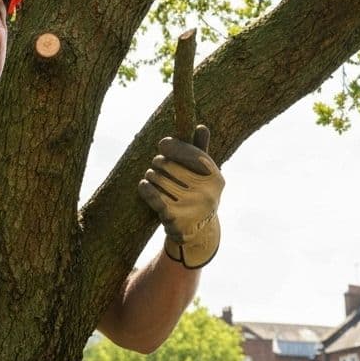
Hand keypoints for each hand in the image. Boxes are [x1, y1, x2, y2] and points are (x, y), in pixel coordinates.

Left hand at [137, 125, 223, 268]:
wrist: (198, 233)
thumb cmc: (198, 194)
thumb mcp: (204, 175)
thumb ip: (201, 151)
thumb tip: (202, 126)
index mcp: (215, 178)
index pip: (191, 153)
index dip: (174, 146)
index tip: (162, 143)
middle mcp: (206, 193)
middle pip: (171, 166)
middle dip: (159, 162)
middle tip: (156, 164)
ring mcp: (191, 207)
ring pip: (159, 180)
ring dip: (152, 176)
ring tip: (152, 176)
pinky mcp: (175, 219)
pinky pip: (154, 197)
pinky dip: (146, 189)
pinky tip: (143, 184)